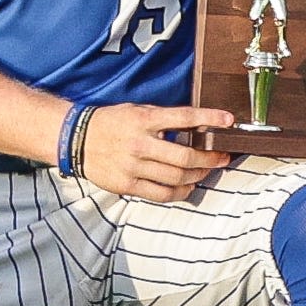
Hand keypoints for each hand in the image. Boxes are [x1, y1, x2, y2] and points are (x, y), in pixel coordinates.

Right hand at [71, 104, 231, 203]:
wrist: (77, 139)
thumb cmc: (112, 122)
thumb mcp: (137, 111)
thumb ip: (163, 119)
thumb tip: (196, 127)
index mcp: (144, 120)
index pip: (183, 117)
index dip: (209, 118)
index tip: (229, 120)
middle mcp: (140, 143)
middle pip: (185, 157)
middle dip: (210, 158)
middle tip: (222, 156)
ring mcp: (133, 167)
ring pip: (176, 178)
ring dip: (198, 176)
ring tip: (207, 171)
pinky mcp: (127, 185)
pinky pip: (161, 194)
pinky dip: (180, 192)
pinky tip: (188, 187)